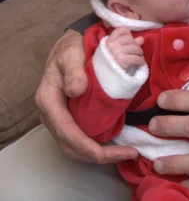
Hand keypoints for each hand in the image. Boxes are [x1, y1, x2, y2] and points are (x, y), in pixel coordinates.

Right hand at [35, 29, 138, 163]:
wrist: (69, 45)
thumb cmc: (70, 49)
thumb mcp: (71, 54)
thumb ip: (74, 71)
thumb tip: (76, 90)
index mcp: (48, 99)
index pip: (65, 130)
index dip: (85, 145)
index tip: (105, 154)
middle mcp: (50, 113)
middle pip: (70, 145)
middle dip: (98, 155)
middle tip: (127, 153)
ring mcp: (58, 118)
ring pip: (75, 147)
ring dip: (99, 154)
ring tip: (125, 152)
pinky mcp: (67, 118)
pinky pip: (79, 139)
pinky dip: (96, 146)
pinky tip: (115, 145)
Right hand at [106, 27, 144, 71]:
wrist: (104, 78)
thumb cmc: (110, 62)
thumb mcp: (116, 50)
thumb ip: (128, 43)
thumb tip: (141, 38)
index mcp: (108, 40)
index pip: (121, 30)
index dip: (128, 34)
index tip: (130, 41)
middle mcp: (112, 45)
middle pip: (130, 39)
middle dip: (135, 45)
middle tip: (136, 51)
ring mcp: (116, 52)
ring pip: (134, 47)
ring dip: (139, 53)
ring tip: (138, 57)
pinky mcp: (121, 61)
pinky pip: (136, 58)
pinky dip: (140, 61)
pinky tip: (140, 63)